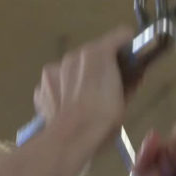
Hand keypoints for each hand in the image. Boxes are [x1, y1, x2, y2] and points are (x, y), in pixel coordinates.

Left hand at [34, 26, 133, 147]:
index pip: (120, 36)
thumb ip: (130, 81)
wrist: (71, 139)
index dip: (128, 49)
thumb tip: (135, 75)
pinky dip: (63, 91)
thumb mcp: (125, 100)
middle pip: (93, 53)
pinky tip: (68, 108)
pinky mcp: (41, 87)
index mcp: (97, 53)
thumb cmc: (104, 119)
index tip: (132, 63)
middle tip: (109, 88)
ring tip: (85, 101)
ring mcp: (53, 70)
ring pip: (72, 68)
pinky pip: (57, 84)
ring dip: (80, 78)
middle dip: (102, 66)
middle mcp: (73, 56)